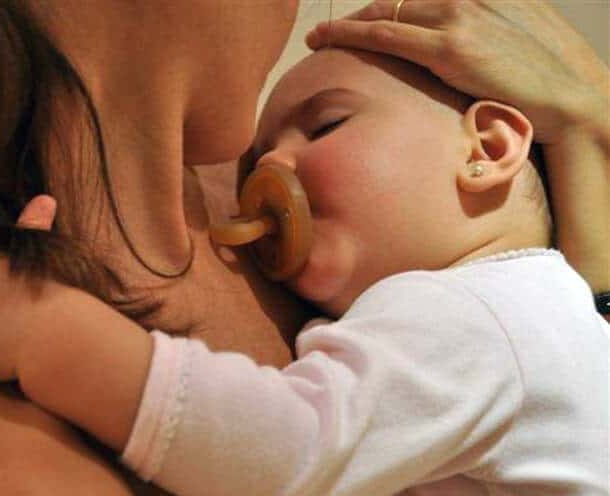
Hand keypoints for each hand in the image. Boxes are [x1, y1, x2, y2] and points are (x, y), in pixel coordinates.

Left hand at [306, 0, 608, 144]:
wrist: (563, 99)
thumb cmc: (531, 85)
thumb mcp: (497, 54)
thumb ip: (465, 47)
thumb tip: (444, 64)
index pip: (410, 0)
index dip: (377, 13)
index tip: (354, 26)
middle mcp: (462, 0)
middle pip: (391, 3)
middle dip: (355, 19)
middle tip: (326, 34)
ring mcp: (456, 20)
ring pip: (382, 14)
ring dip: (345, 27)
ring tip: (318, 39)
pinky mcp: (450, 47)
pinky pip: (385, 35)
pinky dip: (349, 34)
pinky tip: (326, 39)